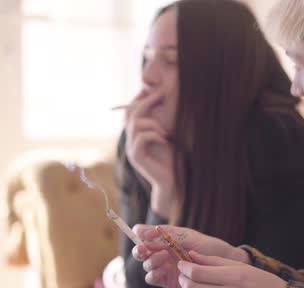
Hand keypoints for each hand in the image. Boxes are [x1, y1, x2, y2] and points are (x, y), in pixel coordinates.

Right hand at [124, 90, 175, 215]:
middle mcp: (131, 141)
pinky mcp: (136, 157)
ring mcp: (132, 149)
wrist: (173, 181)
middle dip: (146, 103)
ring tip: (166, 131)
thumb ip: (163, 123)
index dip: (140, 99)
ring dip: (153, 124)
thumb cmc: (173, 159)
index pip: (131, 112)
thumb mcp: (168, 136)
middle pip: (131, 114)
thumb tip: (169, 101)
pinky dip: (154, 135)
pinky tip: (165, 140)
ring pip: (135, 125)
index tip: (155, 90)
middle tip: (161, 95)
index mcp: (137, 134)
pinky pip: (141, 138)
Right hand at [131, 224, 248, 287]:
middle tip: (145, 250)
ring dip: (151, 261)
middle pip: (140, 251)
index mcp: (164, 237)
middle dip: (139, 250)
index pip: (143, 233)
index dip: (138, 234)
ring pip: (145, 265)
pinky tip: (165, 269)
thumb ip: (166, 235)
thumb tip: (144, 232)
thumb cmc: (207, 246)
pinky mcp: (165, 280)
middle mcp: (160, 251)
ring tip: (164, 257)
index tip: (142, 236)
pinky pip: (151, 278)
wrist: (222, 266)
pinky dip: (154, 274)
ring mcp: (162, 266)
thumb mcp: (188, 236)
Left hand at [178, 252, 287, 287]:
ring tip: (194, 285)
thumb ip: (213, 261)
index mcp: (234, 277)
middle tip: (184, 274)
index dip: (185, 267)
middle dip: (183, 279)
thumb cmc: (262, 283)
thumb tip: (192, 255)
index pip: (198, 273)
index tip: (182, 263)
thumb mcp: (241, 267)